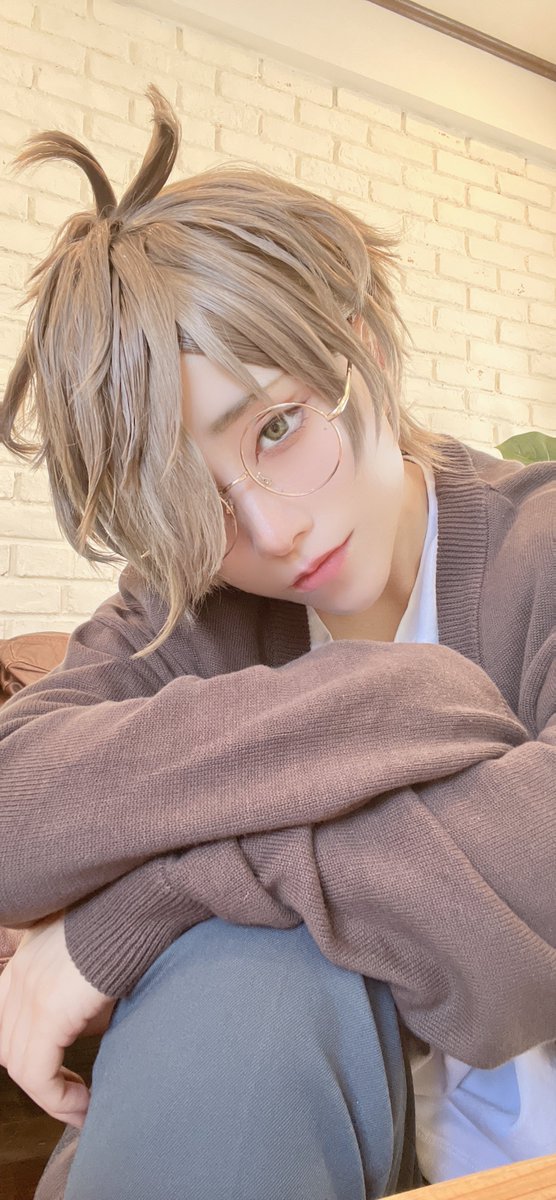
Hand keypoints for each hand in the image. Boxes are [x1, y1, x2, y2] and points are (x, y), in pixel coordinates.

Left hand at [0, 914, 114, 1126]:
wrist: (141, 905)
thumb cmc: (129, 931)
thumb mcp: (92, 969)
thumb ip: (77, 1004)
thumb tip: (84, 1038)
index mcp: (25, 961)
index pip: (8, 1024)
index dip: (33, 1056)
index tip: (65, 1076)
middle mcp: (18, 974)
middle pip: (9, 1047)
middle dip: (40, 1076)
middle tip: (75, 1093)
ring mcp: (29, 991)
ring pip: (19, 1065)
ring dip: (50, 1093)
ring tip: (82, 1103)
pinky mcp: (48, 1010)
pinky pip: (37, 1074)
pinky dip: (58, 1098)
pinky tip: (85, 1102)